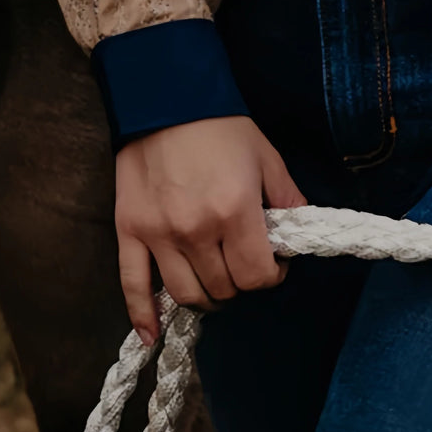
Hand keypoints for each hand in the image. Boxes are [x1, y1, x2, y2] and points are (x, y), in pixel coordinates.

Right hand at [115, 115, 306, 345]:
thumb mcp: (266, 156)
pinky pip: (132, 286)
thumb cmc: (220, 125)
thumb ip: (286, 198)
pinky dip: (142, 316)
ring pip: (187, 294)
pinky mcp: (130, 231)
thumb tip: (301, 231)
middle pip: (224, 289)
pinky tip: (152, 334)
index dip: (271, 276)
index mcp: (234, 210)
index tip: (273, 264)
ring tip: (215, 280)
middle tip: (244, 263)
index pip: (257, 276)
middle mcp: (196, 229)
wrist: (166, 98)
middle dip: (241, 282)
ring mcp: (159, 234)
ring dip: (206, 296)